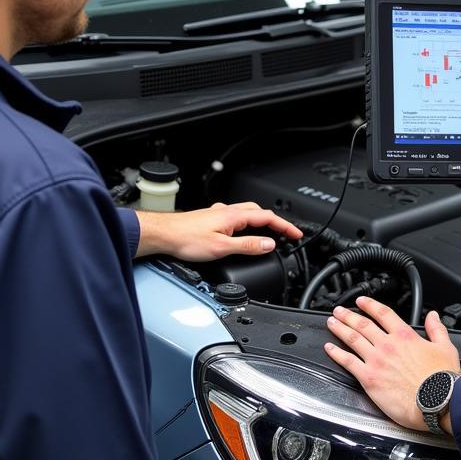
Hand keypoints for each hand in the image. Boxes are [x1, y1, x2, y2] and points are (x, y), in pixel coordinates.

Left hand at [134, 201, 302, 260]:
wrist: (164, 235)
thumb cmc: (186, 239)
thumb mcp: (222, 248)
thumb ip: (247, 246)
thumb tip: (269, 244)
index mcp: (234, 216)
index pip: (267, 218)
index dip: (285, 227)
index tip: (297, 234)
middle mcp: (228, 211)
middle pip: (259, 212)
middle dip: (275, 223)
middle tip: (286, 235)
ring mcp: (219, 214)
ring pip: (247, 214)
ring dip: (261, 222)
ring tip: (268, 234)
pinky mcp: (211, 220)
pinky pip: (236, 218)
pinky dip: (246, 224)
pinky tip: (241, 232)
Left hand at [324, 297, 460, 431]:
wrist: (437, 403)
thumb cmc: (442, 381)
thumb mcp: (445, 347)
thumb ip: (437, 329)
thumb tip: (433, 316)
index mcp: (405, 336)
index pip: (383, 314)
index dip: (369, 305)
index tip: (361, 301)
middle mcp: (388, 345)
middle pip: (362, 324)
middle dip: (348, 315)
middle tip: (338, 311)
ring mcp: (376, 360)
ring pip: (352, 339)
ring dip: (340, 329)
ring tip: (332, 323)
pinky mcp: (369, 378)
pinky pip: (348, 362)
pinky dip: (336, 353)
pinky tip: (330, 348)